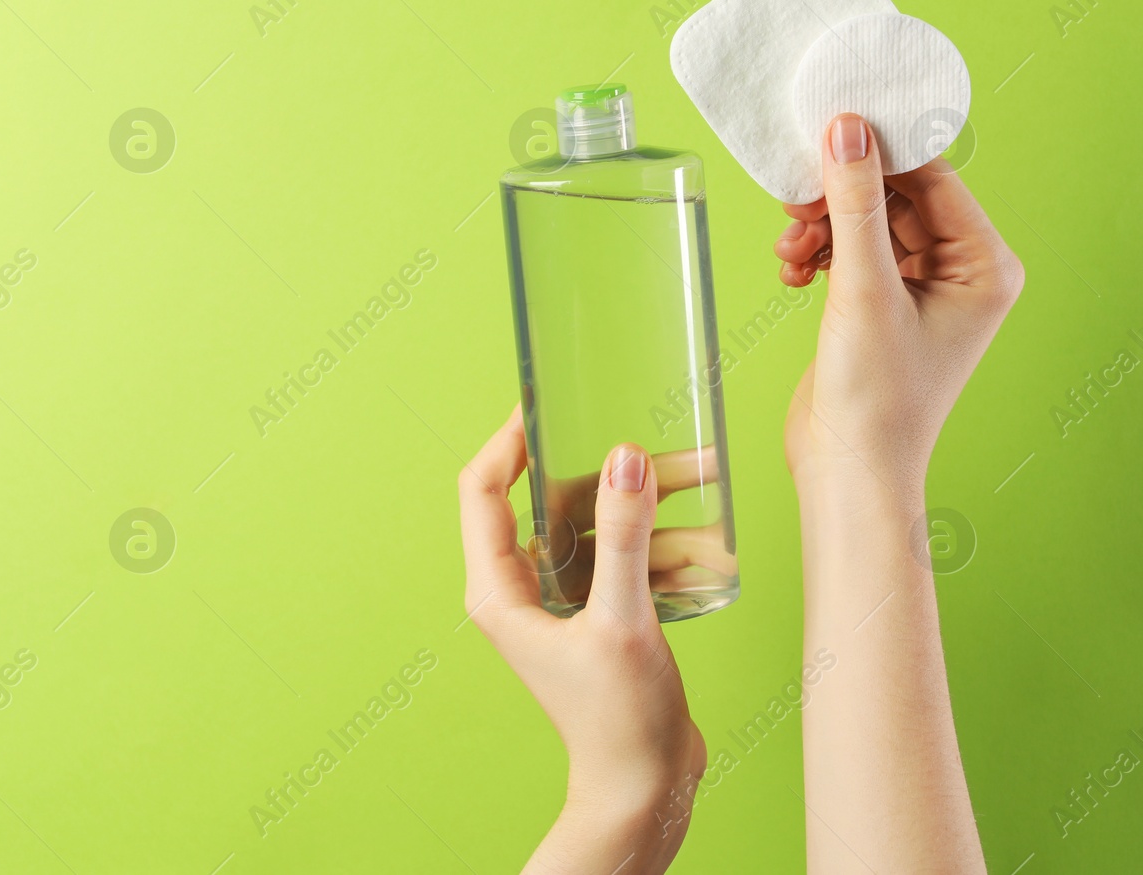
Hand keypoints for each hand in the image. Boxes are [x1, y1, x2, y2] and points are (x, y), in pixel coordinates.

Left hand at [459, 408, 704, 873]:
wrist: (645, 789)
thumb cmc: (618, 721)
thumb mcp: (622, 620)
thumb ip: (625, 537)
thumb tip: (623, 459)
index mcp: (498, 589)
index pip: (483, 489)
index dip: (507, 439)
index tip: (542, 401)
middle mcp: (520, 588)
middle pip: (548, 498)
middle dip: (598, 464)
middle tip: (640, 428)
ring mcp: (559, 600)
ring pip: (595, 524)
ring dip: (642, 500)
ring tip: (699, 468)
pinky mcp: (596, 612)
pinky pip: (622, 555)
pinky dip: (657, 538)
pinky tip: (706, 529)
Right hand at [770, 113, 1022, 492]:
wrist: (847, 470)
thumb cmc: (877, 400)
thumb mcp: (863, 290)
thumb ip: (855, 205)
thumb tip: (847, 131)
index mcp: (984, 265)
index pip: (933, 178)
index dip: (880, 151)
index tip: (829, 128)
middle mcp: (959, 271)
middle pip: (894, 196)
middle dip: (838, 197)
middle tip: (794, 200)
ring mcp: (917, 288)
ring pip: (864, 222)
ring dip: (820, 227)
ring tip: (788, 249)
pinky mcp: (878, 303)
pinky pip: (847, 251)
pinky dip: (816, 253)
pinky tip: (792, 272)